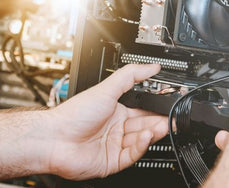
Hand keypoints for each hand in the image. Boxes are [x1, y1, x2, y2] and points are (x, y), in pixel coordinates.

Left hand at [43, 64, 167, 179]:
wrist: (55, 139)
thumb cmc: (74, 114)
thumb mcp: (106, 88)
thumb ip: (130, 76)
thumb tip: (151, 66)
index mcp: (116, 111)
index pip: (143, 109)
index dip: (157, 108)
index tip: (170, 104)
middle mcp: (116, 128)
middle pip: (145, 125)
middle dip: (160, 121)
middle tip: (173, 118)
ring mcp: (115, 145)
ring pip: (141, 140)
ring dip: (153, 133)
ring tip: (163, 126)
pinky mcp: (113, 162)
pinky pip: (133, 154)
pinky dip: (141, 146)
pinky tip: (145, 136)